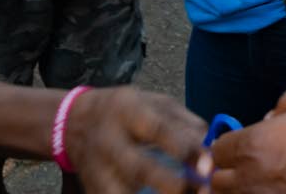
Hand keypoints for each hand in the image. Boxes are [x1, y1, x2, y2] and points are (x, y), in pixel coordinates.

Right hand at [65, 86, 208, 193]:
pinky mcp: (92, 188)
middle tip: (200, 191)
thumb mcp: (153, 102)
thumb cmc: (125, 111)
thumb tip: (209, 145)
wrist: (75, 121)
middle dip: (171, 184)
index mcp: (127, 111)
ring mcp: (97, 168)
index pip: (158, 130)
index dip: (184, 148)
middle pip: (139, 168)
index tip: (207, 164)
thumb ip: (183, 120)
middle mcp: (109, 140)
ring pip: (122, 193)